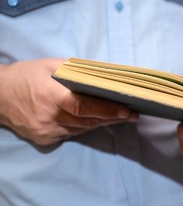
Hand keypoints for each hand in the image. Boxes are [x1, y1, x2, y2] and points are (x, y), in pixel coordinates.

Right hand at [0, 58, 138, 145]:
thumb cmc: (26, 75)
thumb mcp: (50, 65)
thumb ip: (76, 72)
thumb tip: (103, 77)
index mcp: (51, 96)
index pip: (85, 107)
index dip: (108, 110)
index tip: (128, 111)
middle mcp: (49, 117)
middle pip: (88, 121)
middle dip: (113, 117)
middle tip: (133, 114)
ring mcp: (47, 131)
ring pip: (82, 129)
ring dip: (102, 123)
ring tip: (120, 117)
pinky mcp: (45, 139)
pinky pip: (72, 134)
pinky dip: (86, 127)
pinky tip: (97, 121)